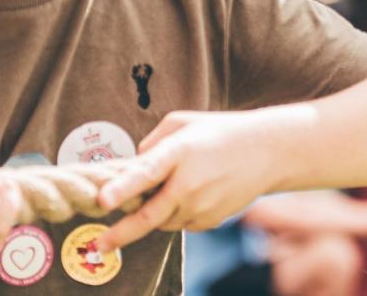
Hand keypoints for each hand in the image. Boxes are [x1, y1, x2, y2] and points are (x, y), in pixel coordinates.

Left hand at [94, 110, 280, 250]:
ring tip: (172, 188)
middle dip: (120, 234)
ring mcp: (201, 206)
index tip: (102, 200)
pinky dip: (176, 213)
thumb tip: (132, 166)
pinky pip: (180, 224)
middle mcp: (188, 183)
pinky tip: (192, 193)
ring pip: (161, 222)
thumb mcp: (183, 122)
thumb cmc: (220, 132)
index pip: (146, 172)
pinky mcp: (209, 221)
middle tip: (99, 244)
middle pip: (148, 216)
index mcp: (179, 152)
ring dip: (154, 213)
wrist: (267, 152)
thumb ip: (152, 142)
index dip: (123, 188)